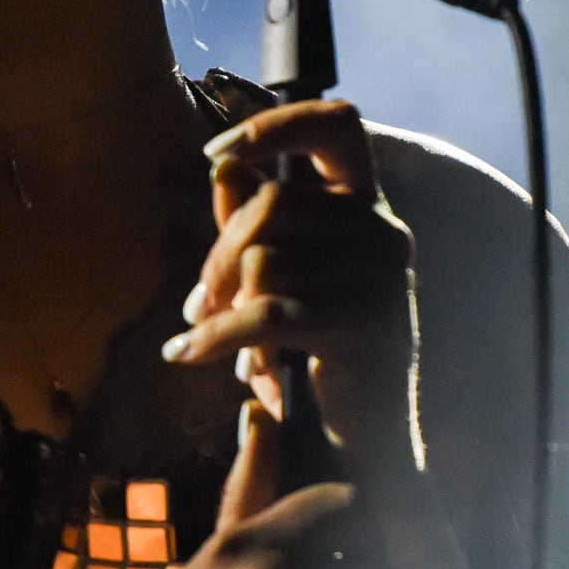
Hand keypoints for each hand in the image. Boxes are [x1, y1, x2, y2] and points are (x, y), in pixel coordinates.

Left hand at [162, 100, 415, 464]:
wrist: (363, 444)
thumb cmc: (315, 352)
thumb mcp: (281, 275)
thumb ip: (255, 219)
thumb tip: (224, 165)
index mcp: (368, 206)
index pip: (338, 124)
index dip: (277, 124)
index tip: (216, 152)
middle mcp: (384, 231)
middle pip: (270, 204)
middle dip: (217, 256)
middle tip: (196, 304)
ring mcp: (379, 278)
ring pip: (261, 260)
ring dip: (221, 306)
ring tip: (217, 339)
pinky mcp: (362, 326)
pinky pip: (264, 313)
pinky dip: (214, 336)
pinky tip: (185, 354)